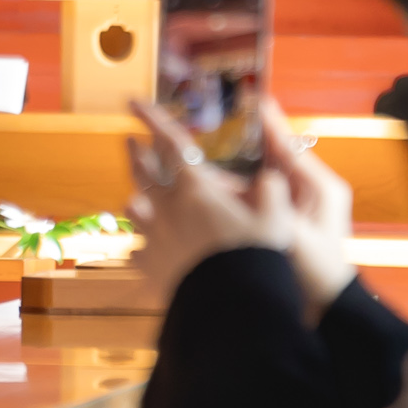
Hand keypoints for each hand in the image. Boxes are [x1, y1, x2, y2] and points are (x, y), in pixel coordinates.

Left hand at [126, 93, 354, 315]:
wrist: (231, 307)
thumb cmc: (255, 257)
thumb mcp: (276, 217)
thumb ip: (271, 189)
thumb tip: (268, 178)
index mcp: (195, 189)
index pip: (169, 143)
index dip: (151, 117)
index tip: (132, 100)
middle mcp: (166, 208)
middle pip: (142, 172)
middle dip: (136, 152)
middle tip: (131, 141)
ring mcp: (153, 238)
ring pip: (133, 209)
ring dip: (136, 198)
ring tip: (138, 196)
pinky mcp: (150, 268)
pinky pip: (137, 250)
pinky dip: (141, 246)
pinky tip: (144, 250)